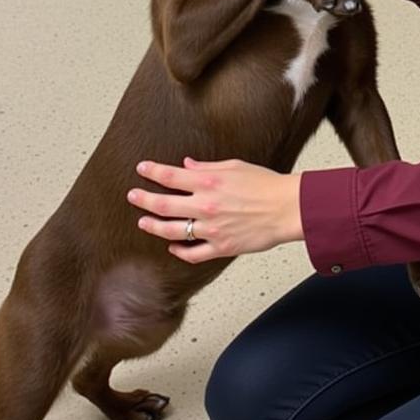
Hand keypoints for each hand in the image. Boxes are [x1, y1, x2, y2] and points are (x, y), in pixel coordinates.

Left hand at [128, 158, 302, 263]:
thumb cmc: (266, 184)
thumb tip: (186, 166)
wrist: (287, 208)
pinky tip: (172, 246)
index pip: (171, 176)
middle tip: (132, 196)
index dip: (153, 171)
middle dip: (143, 199)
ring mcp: (211, 229)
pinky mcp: (221, 247)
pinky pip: (193, 253)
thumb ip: (207, 167)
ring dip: (154, 226)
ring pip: (172, 231)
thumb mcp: (235, 166)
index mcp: (209, 182)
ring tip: (143, 222)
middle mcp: (206, 206)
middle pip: (163, 204)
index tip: (142, 168)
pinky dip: (179, 251)